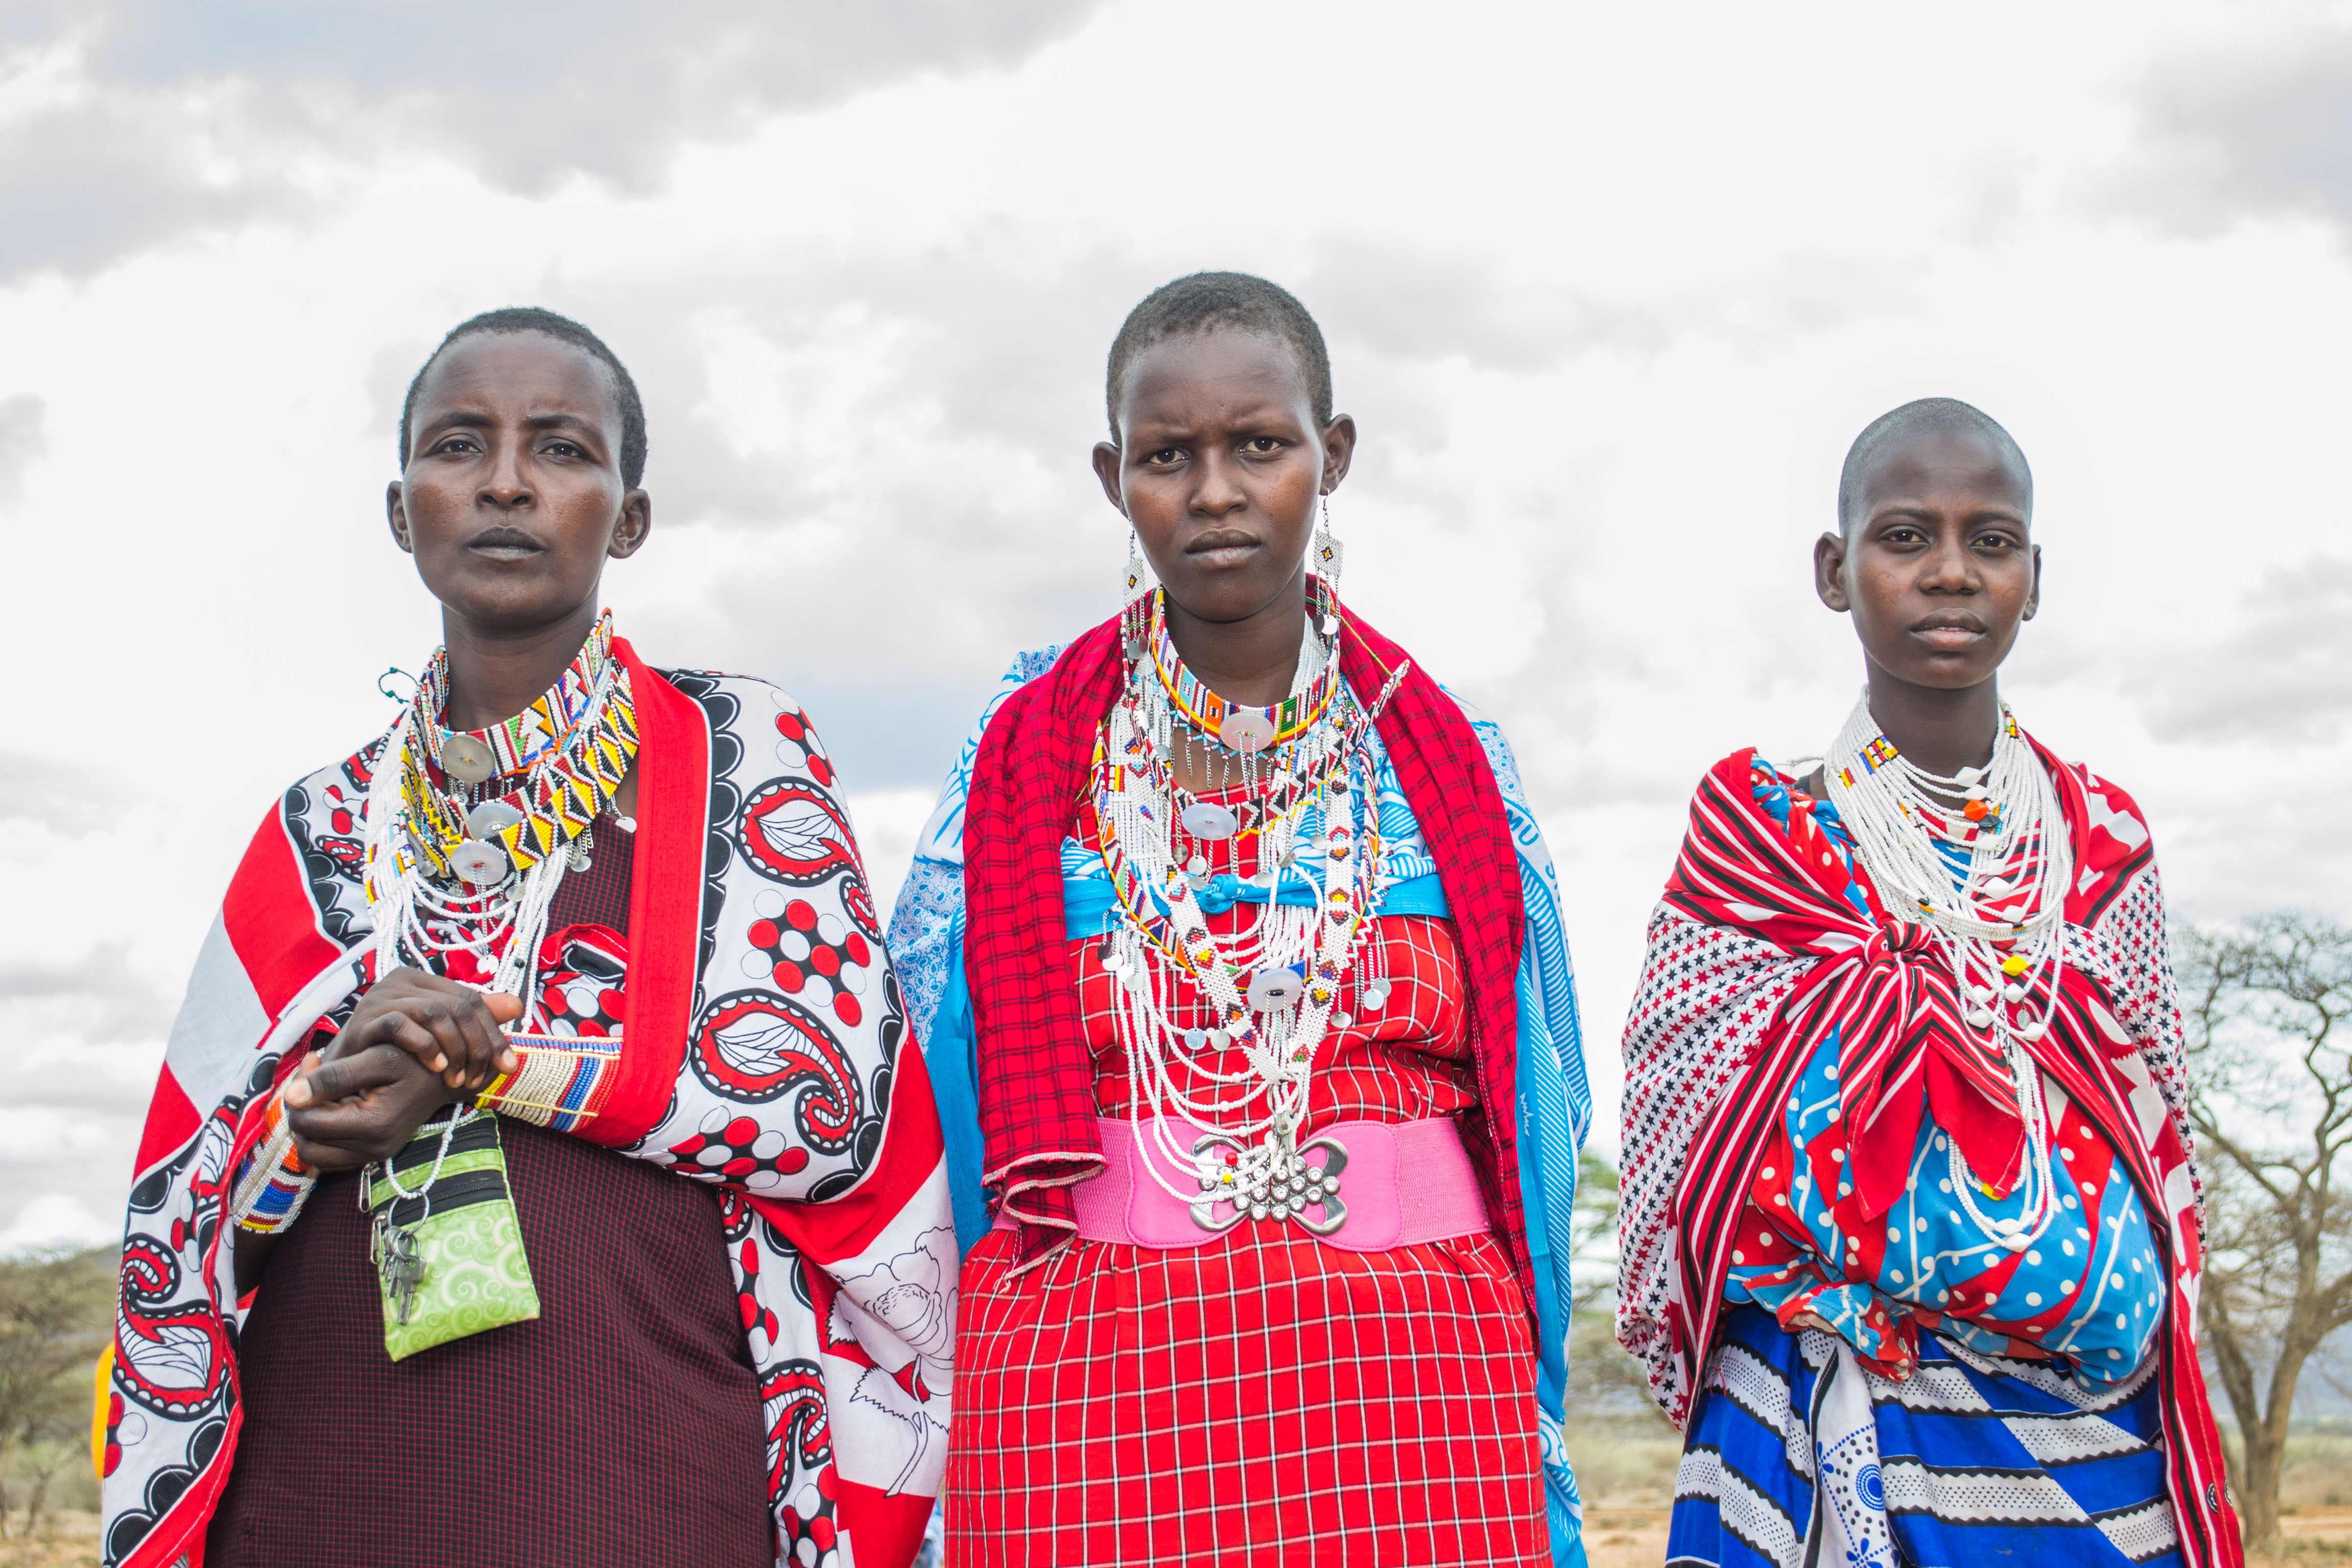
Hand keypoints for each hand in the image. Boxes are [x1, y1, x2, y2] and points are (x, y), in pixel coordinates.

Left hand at [282, 1044, 461, 1172]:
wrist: (451, 1075)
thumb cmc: (416, 1059)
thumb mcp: (377, 1058)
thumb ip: (333, 1076)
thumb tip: (289, 1096)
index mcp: (372, 1125)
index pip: (306, 1120)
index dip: (299, 1088)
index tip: (315, 1059)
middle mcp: (373, 1149)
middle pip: (305, 1141)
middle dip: (301, 1108)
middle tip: (314, 1076)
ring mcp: (374, 1156)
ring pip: (314, 1153)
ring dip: (310, 1123)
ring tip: (323, 1093)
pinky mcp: (375, 1156)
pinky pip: (330, 1157)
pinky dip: (324, 1135)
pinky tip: (335, 1107)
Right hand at [318, 967, 522, 1093]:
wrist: (346, 1072)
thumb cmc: (395, 1054)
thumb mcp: (441, 1037)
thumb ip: (474, 1020)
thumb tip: (516, 1005)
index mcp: (423, 981)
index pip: (472, 999)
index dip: (494, 1033)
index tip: (507, 1067)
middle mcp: (401, 981)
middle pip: (458, 1005)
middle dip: (477, 1045)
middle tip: (479, 1078)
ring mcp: (380, 997)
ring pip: (435, 1012)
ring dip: (454, 1049)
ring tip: (457, 1078)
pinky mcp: (363, 1020)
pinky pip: (400, 1024)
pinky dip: (424, 1046)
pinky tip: (436, 1067)